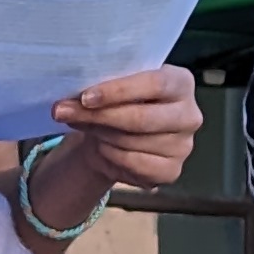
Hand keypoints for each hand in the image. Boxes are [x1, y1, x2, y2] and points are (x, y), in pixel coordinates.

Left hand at [27, 66, 201, 227]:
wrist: (121, 135)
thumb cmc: (121, 101)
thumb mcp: (115, 87)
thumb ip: (102, 88)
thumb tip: (66, 103)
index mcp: (181, 82)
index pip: (155, 84)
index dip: (119, 91)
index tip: (86, 97)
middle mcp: (190, 114)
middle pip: (142, 118)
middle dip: (100, 116)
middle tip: (64, 112)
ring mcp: (184, 146)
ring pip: (132, 143)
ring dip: (100, 135)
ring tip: (82, 126)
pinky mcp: (172, 171)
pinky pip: (134, 165)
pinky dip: (111, 156)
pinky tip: (102, 147)